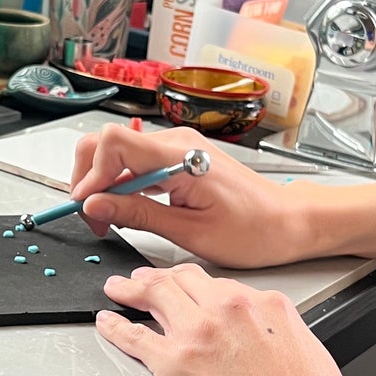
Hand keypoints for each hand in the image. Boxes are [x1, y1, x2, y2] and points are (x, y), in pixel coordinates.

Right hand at [70, 124, 314, 267]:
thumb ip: (137, 215)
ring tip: (108, 220)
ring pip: (119, 153)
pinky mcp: (180, 158)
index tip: (87, 207)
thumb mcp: (189, 232)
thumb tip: (95, 206)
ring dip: (104, 183)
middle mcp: (176, 144)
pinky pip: (138, 162)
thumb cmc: (253, 230)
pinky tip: (127, 209)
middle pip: (107, 143)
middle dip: (89, 178)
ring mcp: (178, 148)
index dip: (90, 175)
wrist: (287, 222)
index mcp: (179, 157)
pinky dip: (122, 183)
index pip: (112, 143)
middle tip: (92, 217)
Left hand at [95, 262, 375, 375]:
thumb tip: (269, 347)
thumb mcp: (307, 355)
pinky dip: (116, 327)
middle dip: (161, 278)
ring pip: (155, 294)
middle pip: (184, 280)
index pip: (222, 286)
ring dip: (133, 289)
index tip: (190, 289)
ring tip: (120, 290)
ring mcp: (199, 332)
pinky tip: (107, 322)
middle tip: (145, 280)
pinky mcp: (174, 363)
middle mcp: (231, 309)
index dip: (199, 287)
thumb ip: (280, 340)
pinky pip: (134, 336)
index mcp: (267, 306)